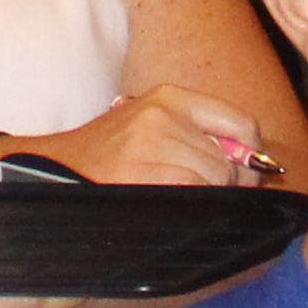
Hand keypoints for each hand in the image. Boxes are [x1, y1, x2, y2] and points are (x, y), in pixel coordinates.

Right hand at [24, 83, 279, 193]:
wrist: (52, 174)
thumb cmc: (106, 161)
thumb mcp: (149, 131)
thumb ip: (199, 138)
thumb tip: (255, 167)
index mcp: (167, 98)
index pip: (241, 123)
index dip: (249, 155)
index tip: (242, 176)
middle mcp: (163, 114)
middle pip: (230, 161)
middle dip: (223, 185)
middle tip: (192, 194)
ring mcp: (153, 144)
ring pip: (215, 181)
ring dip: (203, 199)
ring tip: (168, 198)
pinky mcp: (149, 175)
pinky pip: (197, 198)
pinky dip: (192, 209)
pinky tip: (167, 208)